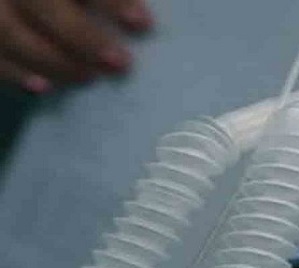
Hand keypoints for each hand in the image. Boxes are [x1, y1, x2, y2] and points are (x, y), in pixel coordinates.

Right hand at [0, 0, 153, 92]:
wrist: (25, 6)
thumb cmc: (67, 4)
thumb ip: (104, 2)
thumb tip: (144, 22)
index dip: (112, 1)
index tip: (143, 23)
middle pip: (41, 2)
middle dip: (81, 36)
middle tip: (119, 64)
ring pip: (8, 31)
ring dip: (51, 60)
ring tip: (87, 78)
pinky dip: (14, 73)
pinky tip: (42, 88)